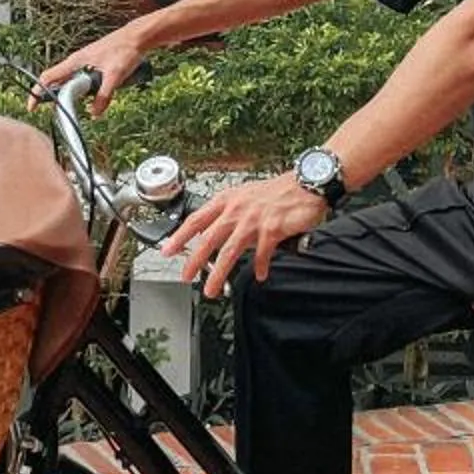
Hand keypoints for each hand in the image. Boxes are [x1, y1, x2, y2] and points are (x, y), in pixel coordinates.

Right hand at [31, 26, 150, 113]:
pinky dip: (87, 89)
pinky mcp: (95, 64)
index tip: (32, 106)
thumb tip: (94, 114)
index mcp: (75, 61)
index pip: (48, 77)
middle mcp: (77, 61)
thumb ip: (103, 96)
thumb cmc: (125, 50)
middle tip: (63, 112)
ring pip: (73, 82)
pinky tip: (99, 94)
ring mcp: (86, 62)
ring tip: (85, 104)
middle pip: (59, 82)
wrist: (139, 37)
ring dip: (75, 94)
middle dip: (58, 97)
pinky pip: (84, 79)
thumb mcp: (114, 76)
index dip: (37, 92)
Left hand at [172, 173, 327, 302]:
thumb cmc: (277, 191)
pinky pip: (261, 254)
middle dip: (194, 261)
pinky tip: (259, 275)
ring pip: (229, 251)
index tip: (167, 250)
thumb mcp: (245, 196)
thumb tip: (211, 232)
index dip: (180, 236)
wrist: (306, 183)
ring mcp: (253, 220)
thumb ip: (228, 213)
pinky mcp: (272, 229)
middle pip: (208, 239)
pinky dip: (259, 266)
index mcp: (227, 200)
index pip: (196, 219)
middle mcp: (237, 210)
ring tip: (212, 289)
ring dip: (218, 273)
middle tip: (185, 276)